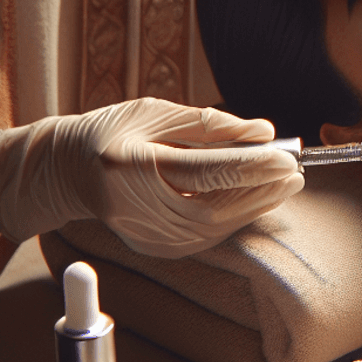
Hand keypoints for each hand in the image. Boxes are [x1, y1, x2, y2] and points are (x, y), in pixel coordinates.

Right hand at [0, 99, 302, 257]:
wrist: (67, 173)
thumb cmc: (110, 134)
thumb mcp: (155, 114)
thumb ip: (210, 124)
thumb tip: (262, 132)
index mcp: (130, 167)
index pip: (203, 172)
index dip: (250, 166)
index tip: (285, 157)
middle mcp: (136, 209)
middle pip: (216, 208)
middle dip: (261, 191)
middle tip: (295, 173)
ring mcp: (145, 235)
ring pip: (216, 226)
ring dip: (255, 204)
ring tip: (283, 182)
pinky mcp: (157, 247)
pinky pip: (208, 233)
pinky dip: (236, 214)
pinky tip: (254, 196)